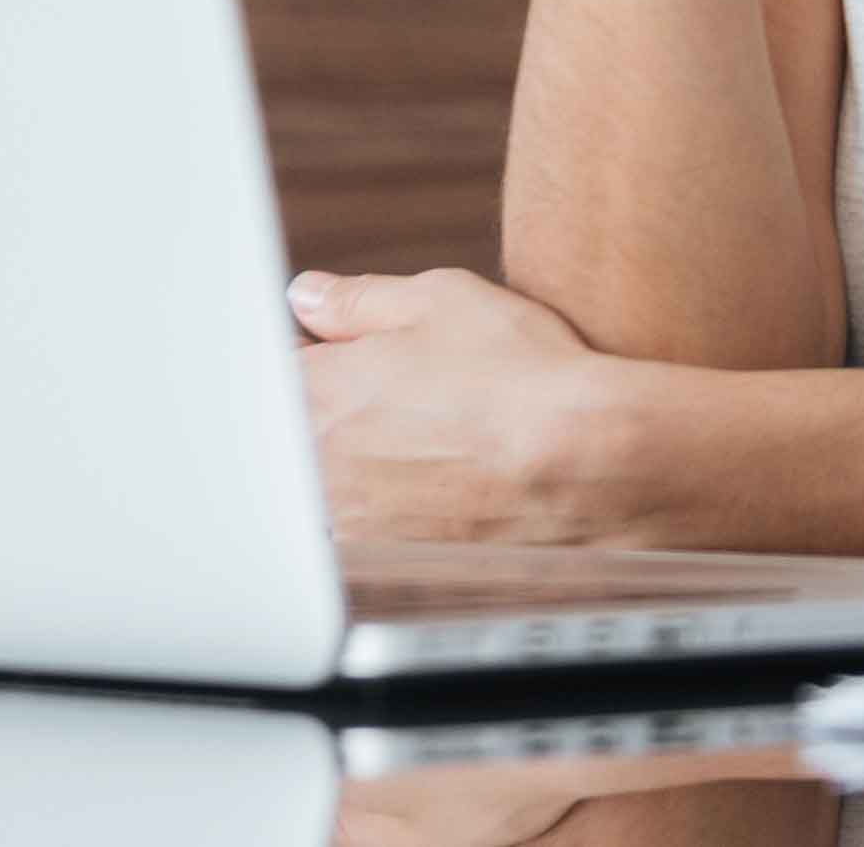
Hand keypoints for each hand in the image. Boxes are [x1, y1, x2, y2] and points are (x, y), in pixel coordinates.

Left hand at [293, 266, 635, 543]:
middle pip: (299, 437)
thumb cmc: (521, 378)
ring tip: (440, 452)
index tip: (352, 359)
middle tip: (413, 405)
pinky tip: (453, 494)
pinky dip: (400, 517)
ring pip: (333, 492)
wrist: (589, 465)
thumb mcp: (441, 301)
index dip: (317, 362)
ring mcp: (348, 522)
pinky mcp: (387, 567)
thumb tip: (310, 296)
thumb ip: (358, 300)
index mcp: (314, 391)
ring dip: (367, 473)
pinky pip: (371, 537)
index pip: (275, 374)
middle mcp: (316, 464)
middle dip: (340, 417)